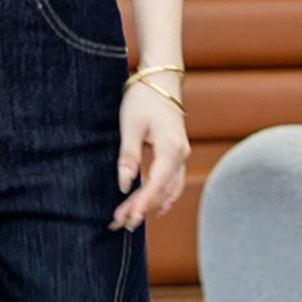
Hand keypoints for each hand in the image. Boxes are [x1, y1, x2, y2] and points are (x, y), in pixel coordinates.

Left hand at [110, 77, 190, 230]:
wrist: (161, 78)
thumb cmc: (144, 98)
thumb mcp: (131, 126)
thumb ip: (128, 157)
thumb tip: (125, 185)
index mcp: (170, 148)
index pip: (156, 185)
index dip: (141, 205)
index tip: (127, 219)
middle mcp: (180, 154)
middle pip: (163, 192)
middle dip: (142, 209)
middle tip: (120, 224)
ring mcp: (181, 154)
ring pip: (169, 189)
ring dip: (151, 206)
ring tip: (129, 219)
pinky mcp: (176, 153)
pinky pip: (171, 182)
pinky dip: (160, 196)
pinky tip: (150, 206)